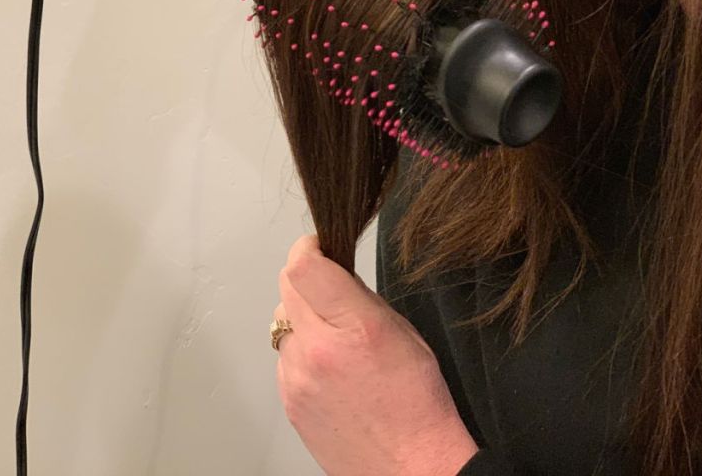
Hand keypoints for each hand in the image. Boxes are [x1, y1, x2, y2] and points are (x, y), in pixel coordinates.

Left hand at [273, 235, 477, 475]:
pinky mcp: (288, 400)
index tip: (320, 247)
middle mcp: (317, 350)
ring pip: (282, 322)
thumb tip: (336, 275)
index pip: (304, 266)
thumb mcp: (404, 333)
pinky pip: (284, 356)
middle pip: (287, 287)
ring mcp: (296, 378)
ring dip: (303, 317)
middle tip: (331, 290)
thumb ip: (362, 299)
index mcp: (353, 327)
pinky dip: (301, 352)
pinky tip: (330, 368)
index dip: (309, 247)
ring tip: (336, 339)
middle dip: (306, 279)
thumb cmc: (419, 405)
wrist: (410, 468)